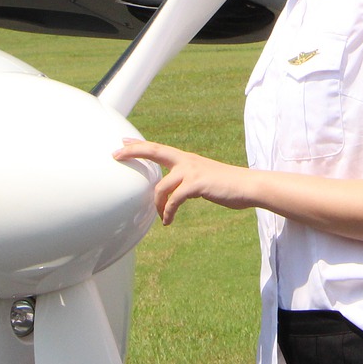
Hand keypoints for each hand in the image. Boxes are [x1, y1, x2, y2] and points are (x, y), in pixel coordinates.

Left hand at [113, 141, 257, 224]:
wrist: (247, 186)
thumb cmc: (225, 185)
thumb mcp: (202, 179)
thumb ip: (186, 182)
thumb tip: (174, 193)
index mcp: (186, 159)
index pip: (157, 148)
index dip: (138, 145)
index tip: (122, 142)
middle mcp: (186, 161)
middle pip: (154, 151)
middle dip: (133, 151)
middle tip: (115, 154)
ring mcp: (191, 171)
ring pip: (161, 187)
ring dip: (157, 205)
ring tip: (161, 217)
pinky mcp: (197, 184)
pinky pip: (174, 200)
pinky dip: (168, 212)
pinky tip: (167, 221)